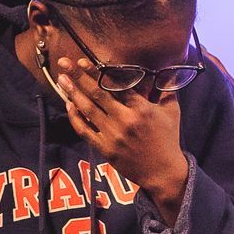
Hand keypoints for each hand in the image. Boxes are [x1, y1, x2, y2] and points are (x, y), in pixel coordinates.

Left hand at [53, 56, 190, 215]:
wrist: (163, 172)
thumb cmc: (168, 140)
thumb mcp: (172, 113)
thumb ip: (168, 91)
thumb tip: (168, 73)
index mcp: (142, 109)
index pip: (116, 85)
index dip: (97, 72)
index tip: (83, 61)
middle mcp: (125, 120)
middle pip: (98, 94)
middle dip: (79, 76)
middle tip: (65, 63)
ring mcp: (113, 135)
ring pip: (88, 110)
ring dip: (73, 93)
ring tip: (62, 80)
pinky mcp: (105, 149)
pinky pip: (85, 130)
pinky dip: (75, 117)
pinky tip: (69, 105)